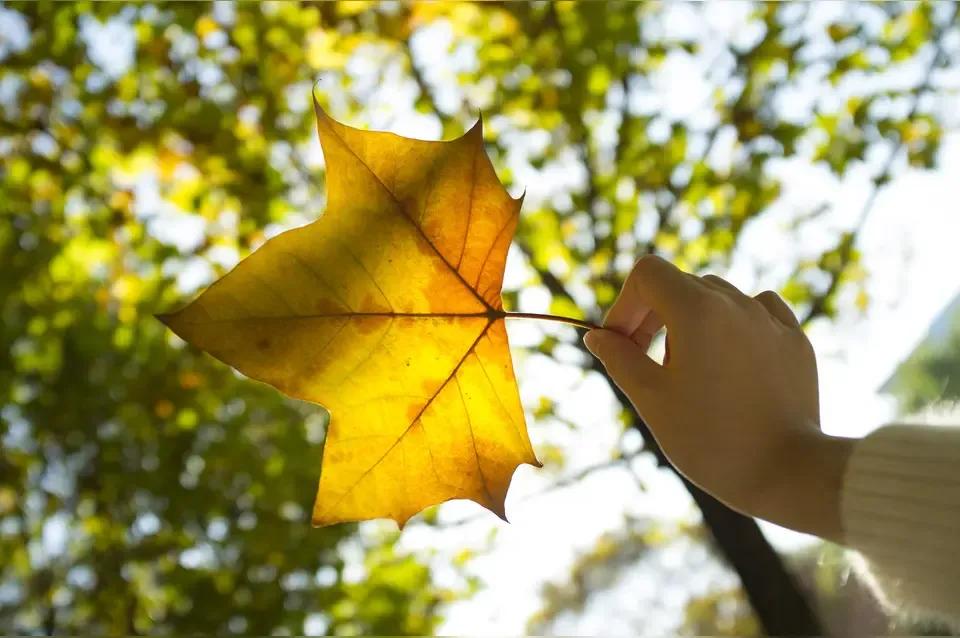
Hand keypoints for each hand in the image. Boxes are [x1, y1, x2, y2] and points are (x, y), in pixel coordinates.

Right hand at [584, 256, 853, 541]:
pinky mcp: (796, 341)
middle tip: (646, 363)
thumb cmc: (710, 440)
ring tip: (692, 372)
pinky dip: (736, 326)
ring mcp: (771, 320)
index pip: (647, 274)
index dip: (625, 305)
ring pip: (718, 297)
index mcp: (697, 309)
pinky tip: (732, 360)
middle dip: (654, 317)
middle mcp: (737, 303)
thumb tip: (598, 337)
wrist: (787, 473)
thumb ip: (619, 358)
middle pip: (680, 284)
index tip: (622, 344)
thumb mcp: (651, 398)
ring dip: (693, 322)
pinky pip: (758, 312)